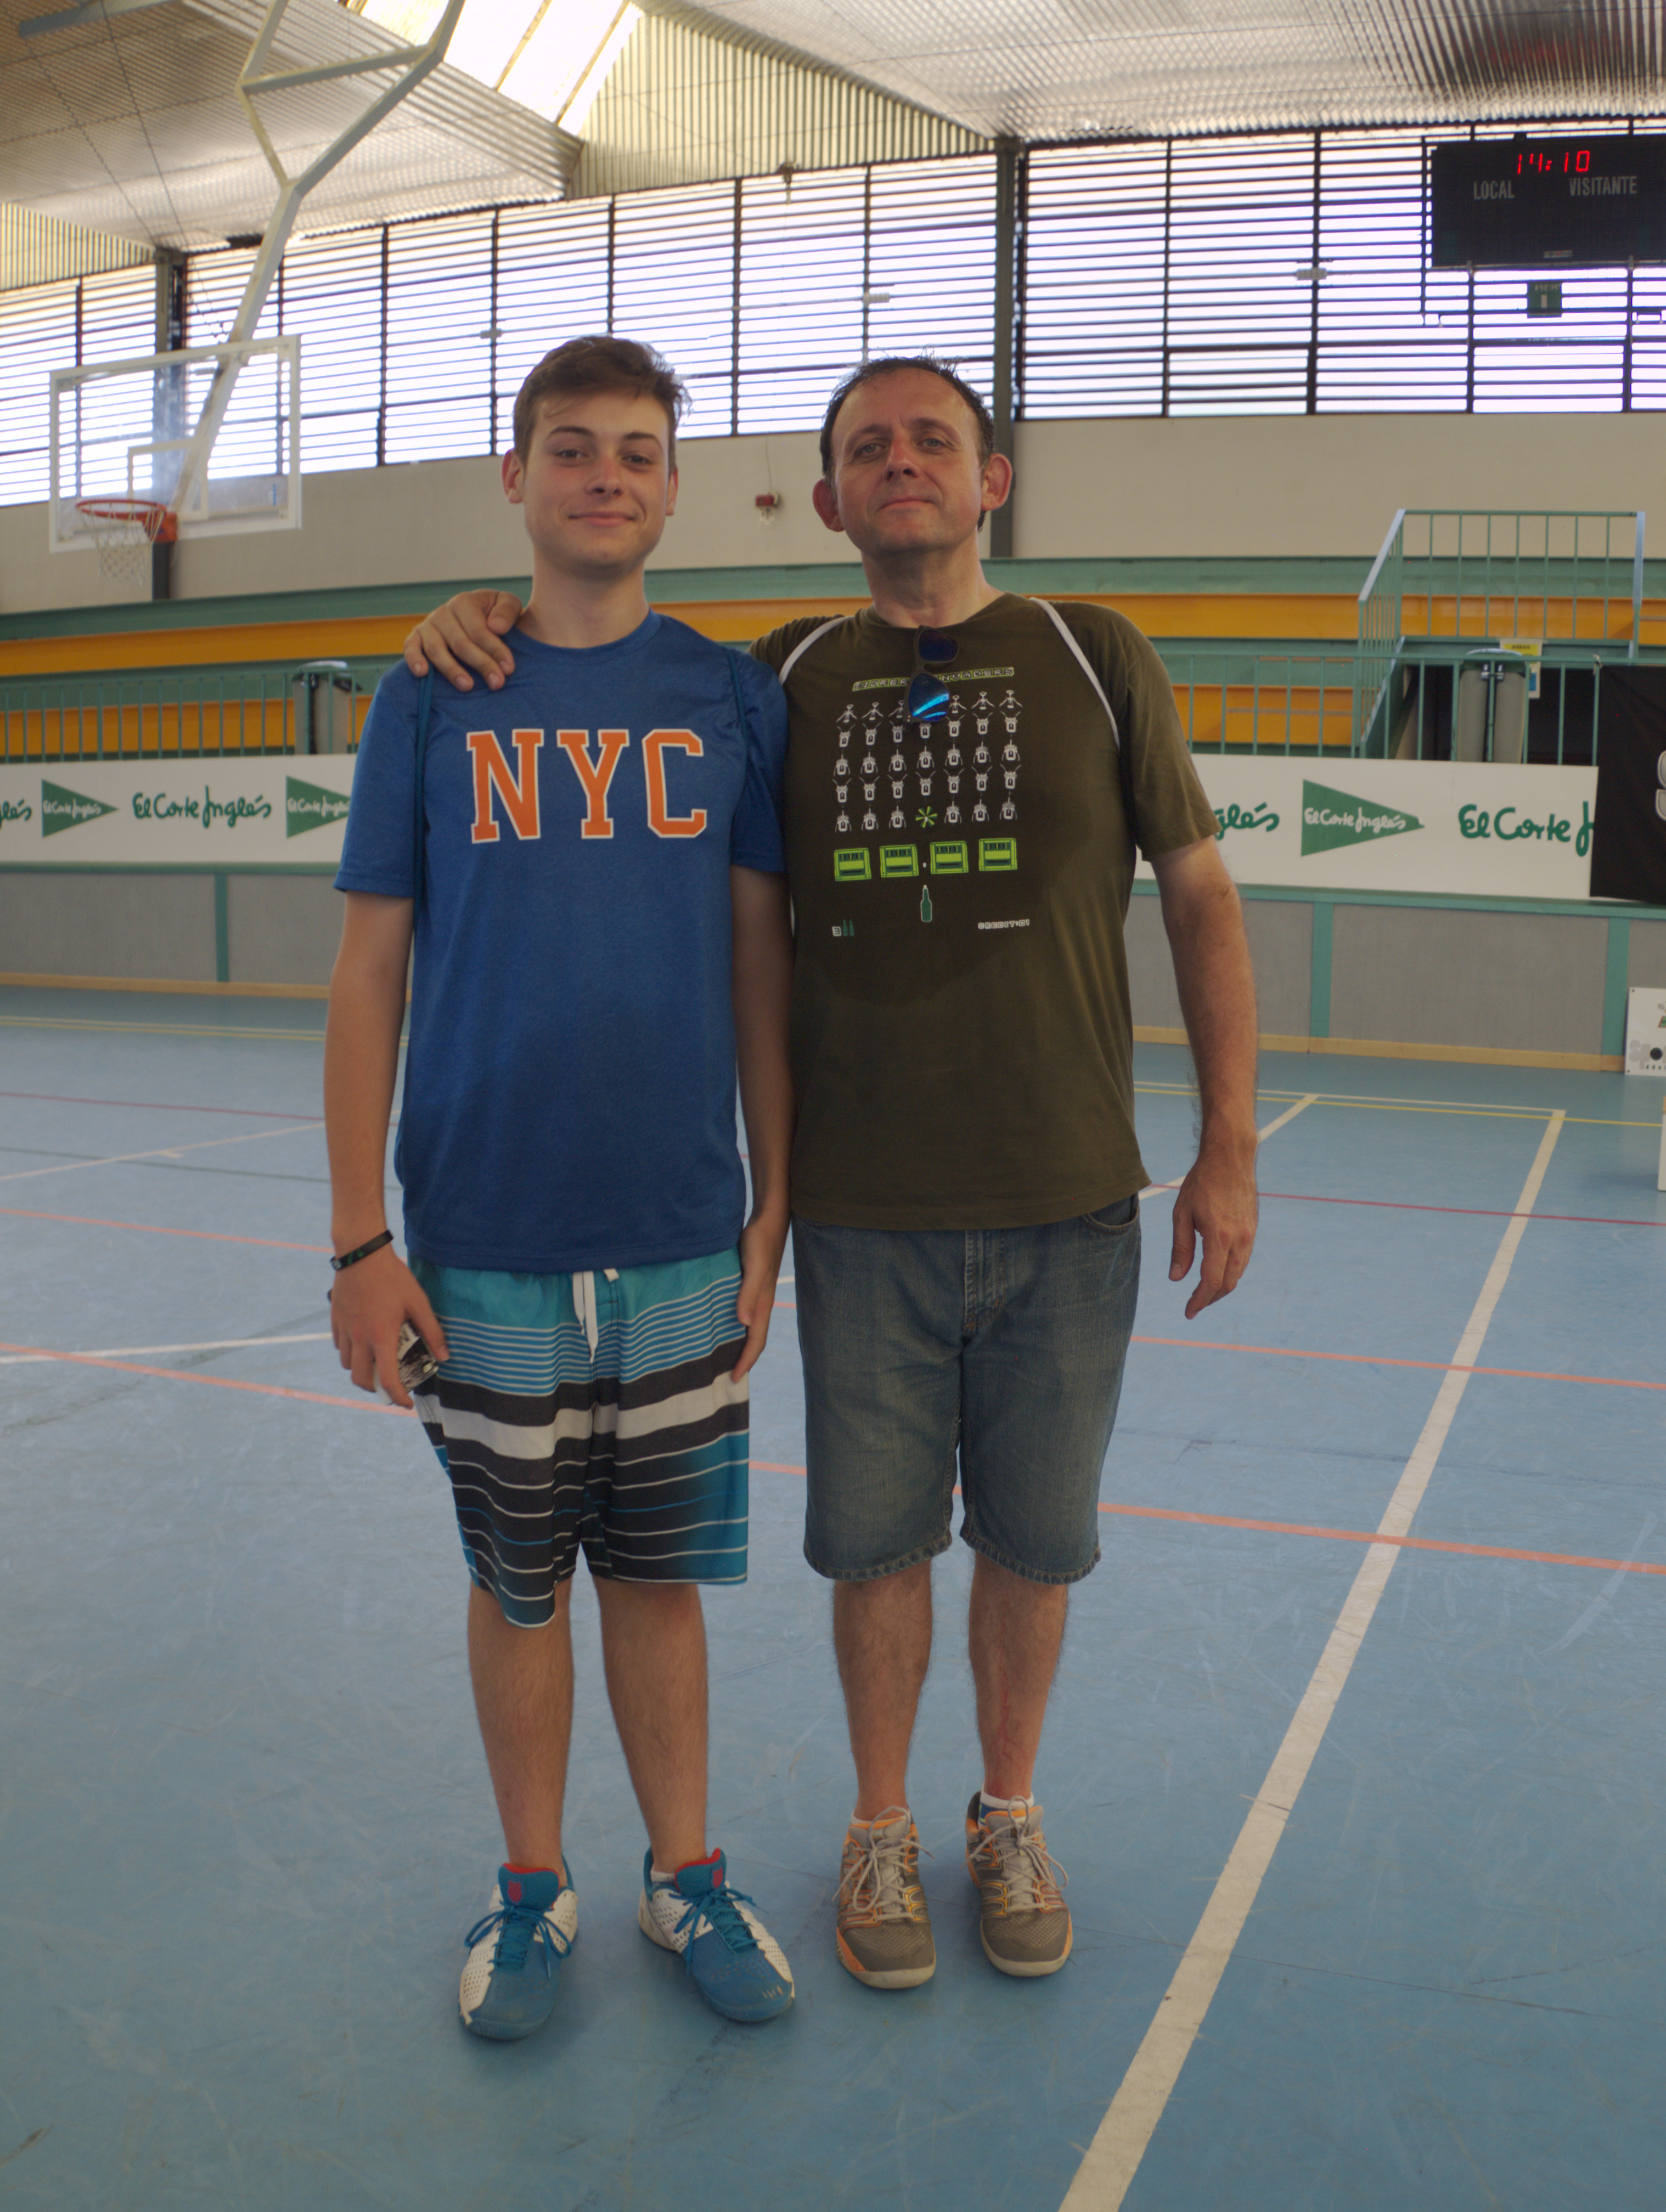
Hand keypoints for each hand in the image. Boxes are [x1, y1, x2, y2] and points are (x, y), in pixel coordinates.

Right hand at [329, 1242, 449, 1408]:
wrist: (361, 1253)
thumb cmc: (392, 1277)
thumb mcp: (418, 1302)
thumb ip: (432, 1330)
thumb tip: (443, 1356)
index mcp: (381, 1337)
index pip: (386, 1380)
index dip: (397, 1397)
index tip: (406, 1403)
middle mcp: (359, 1338)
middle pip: (360, 1379)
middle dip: (375, 1389)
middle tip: (389, 1386)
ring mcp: (344, 1330)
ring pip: (347, 1365)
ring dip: (361, 1372)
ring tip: (376, 1365)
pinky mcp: (335, 1320)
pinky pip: (339, 1347)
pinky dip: (350, 1354)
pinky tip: (362, 1345)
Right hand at [402, 590, 523, 690]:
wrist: (476, 618)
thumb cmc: (494, 615)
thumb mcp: (507, 604)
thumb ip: (507, 610)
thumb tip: (496, 627)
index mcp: (464, 602)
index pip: (479, 629)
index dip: (495, 649)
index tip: (509, 669)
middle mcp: (443, 612)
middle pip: (460, 643)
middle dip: (480, 664)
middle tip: (497, 683)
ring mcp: (428, 625)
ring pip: (436, 649)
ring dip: (451, 669)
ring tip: (468, 686)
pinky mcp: (416, 638)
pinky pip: (411, 648)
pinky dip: (414, 659)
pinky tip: (422, 673)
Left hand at [730, 1211, 787, 1380]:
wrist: (768, 1218)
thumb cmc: (759, 1241)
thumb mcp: (753, 1266)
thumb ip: (748, 1293)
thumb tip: (743, 1322)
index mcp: (763, 1304)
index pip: (756, 1340)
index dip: (746, 1361)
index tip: (734, 1380)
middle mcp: (761, 1303)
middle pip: (754, 1338)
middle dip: (744, 1359)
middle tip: (727, 1376)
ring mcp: (756, 1294)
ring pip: (749, 1327)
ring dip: (739, 1343)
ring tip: (723, 1356)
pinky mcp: (749, 1284)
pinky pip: (743, 1312)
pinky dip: (734, 1325)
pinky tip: (721, 1323)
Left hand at [1168, 1134, 1258, 1319]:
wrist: (1230, 1157)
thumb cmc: (1202, 1183)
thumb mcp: (1182, 1214)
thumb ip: (1181, 1248)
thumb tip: (1176, 1278)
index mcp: (1219, 1237)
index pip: (1210, 1281)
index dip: (1199, 1300)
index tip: (1189, 1312)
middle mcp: (1239, 1240)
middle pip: (1227, 1283)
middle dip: (1210, 1298)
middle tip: (1193, 1306)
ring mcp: (1249, 1235)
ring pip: (1237, 1274)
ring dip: (1221, 1288)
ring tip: (1203, 1293)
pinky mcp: (1253, 1229)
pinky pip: (1242, 1260)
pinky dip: (1230, 1273)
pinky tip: (1217, 1272)